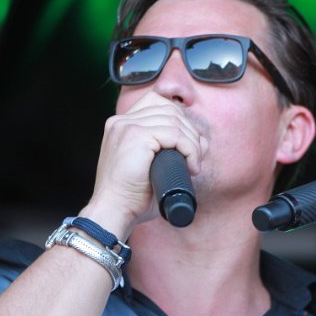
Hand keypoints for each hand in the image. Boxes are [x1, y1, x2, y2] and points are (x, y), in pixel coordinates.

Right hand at [82, 91, 206, 232]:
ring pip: (175, 120)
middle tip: (195, 159)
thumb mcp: (152, 168)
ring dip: (192, 143)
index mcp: (122, 125)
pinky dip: (189, 149)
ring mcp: (127, 126)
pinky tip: (191, 167)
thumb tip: (202, 142)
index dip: (179, 121)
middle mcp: (122, 121)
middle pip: (169, 109)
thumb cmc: (133, 198)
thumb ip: (170, 151)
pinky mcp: (136, 136)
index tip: (189, 145)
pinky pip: (174, 134)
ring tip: (193, 165)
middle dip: (190, 132)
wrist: (113, 212)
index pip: (157, 103)